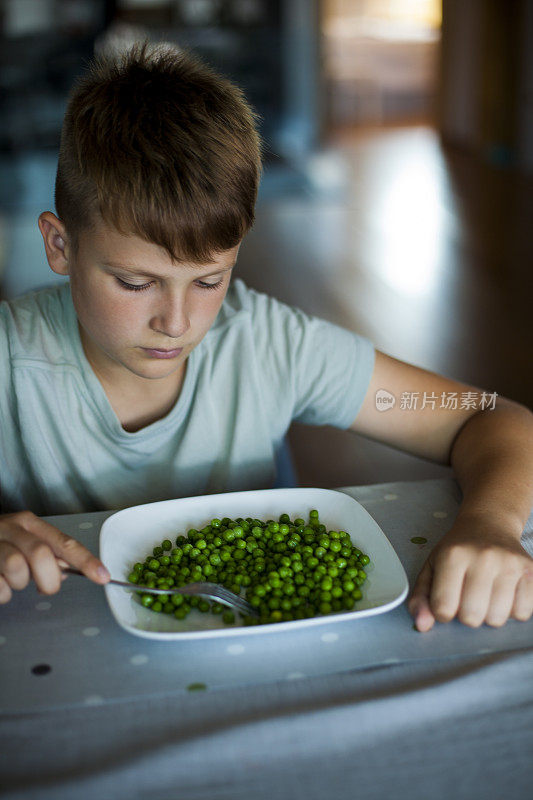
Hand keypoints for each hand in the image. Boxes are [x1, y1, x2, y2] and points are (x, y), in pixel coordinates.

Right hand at [0, 511, 109, 603]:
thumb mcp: (22, 540)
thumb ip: (46, 553)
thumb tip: (66, 570)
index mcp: (28, 523)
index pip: (63, 542)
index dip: (85, 561)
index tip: (103, 577)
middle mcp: (10, 528)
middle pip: (40, 555)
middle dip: (47, 579)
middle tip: (44, 587)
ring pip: (16, 569)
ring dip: (18, 585)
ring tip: (10, 580)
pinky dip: (1, 594)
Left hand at [408, 514, 532, 631]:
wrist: (489, 525)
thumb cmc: (457, 550)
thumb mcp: (432, 566)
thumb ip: (421, 596)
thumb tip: (422, 625)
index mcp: (453, 555)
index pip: (444, 608)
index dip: (442, 612)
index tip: (446, 601)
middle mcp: (484, 557)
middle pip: (472, 617)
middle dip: (466, 615)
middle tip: (467, 598)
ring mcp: (510, 564)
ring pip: (497, 619)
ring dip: (489, 615)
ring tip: (486, 595)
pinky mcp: (531, 571)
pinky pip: (522, 613)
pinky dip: (512, 611)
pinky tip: (504, 595)